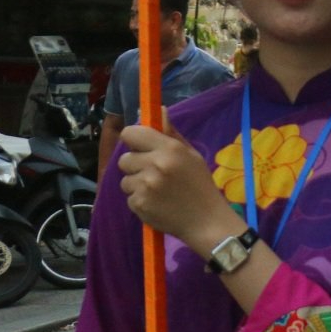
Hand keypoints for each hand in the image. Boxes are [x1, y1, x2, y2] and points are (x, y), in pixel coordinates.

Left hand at [117, 120, 233, 249]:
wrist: (206, 220)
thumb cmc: (200, 185)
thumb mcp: (191, 155)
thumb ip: (171, 134)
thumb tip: (159, 110)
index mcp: (169, 149)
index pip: (131, 133)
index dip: (134, 139)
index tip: (141, 147)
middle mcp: (155, 164)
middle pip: (124, 159)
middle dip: (136, 166)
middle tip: (154, 174)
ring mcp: (145, 185)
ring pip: (125, 179)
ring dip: (137, 184)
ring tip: (157, 191)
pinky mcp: (138, 204)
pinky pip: (129, 197)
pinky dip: (140, 200)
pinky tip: (156, 203)